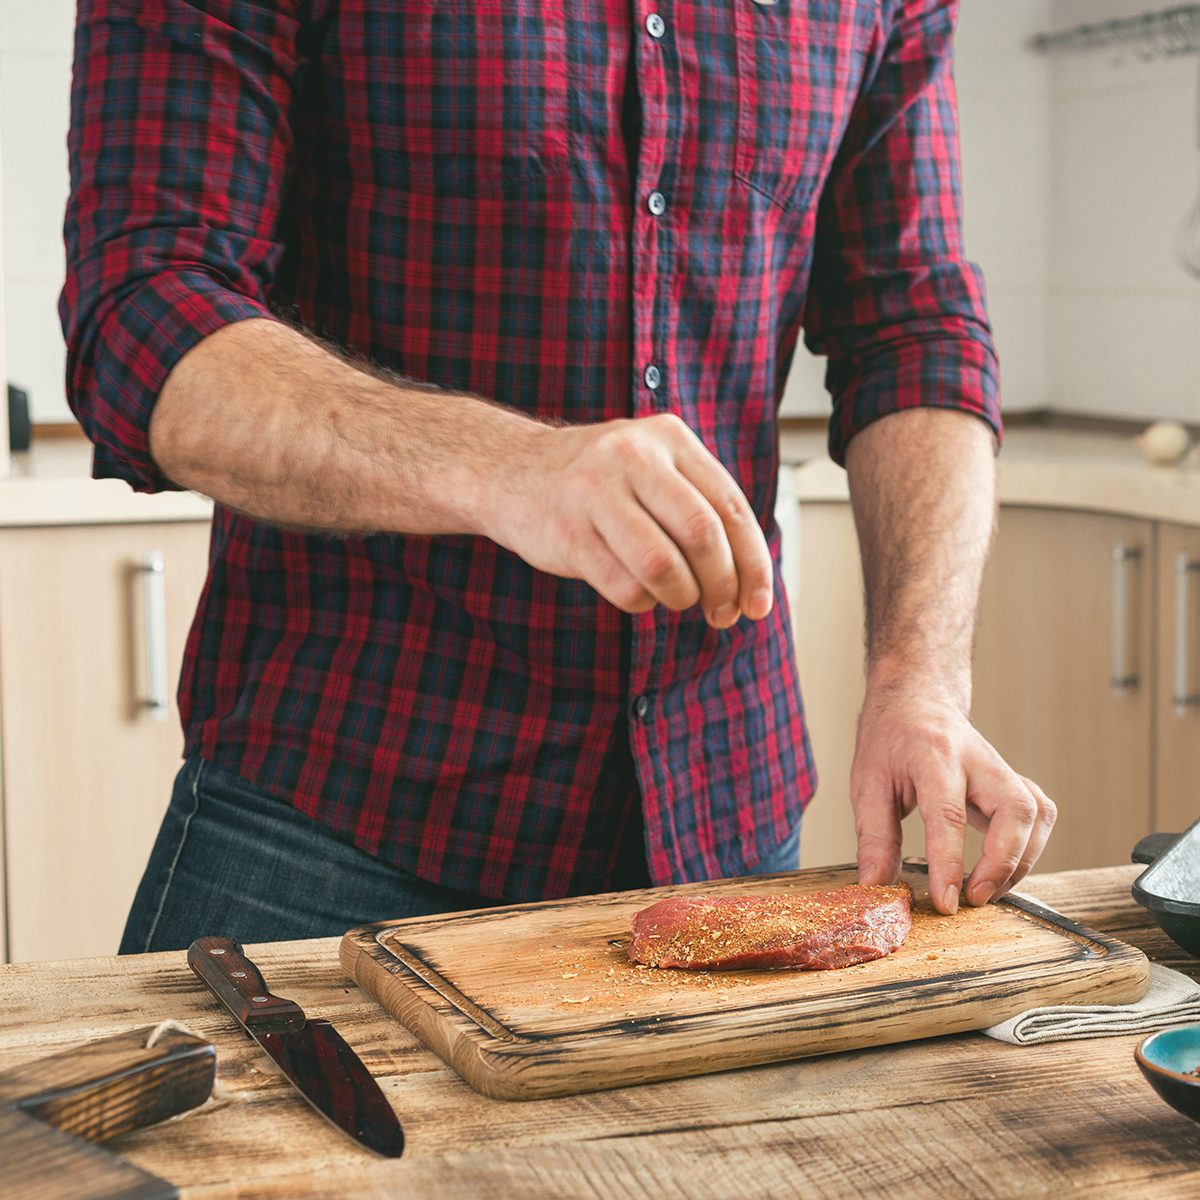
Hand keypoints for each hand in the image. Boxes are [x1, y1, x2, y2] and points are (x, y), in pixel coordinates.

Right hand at [481, 414, 773, 626]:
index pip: (731, 507)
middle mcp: (634, 456)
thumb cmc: (599, 482)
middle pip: (703, 535)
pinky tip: (636, 589)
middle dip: (722, 586)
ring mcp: (596, 492)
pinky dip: (642, 602)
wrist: (509, 470)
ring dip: (681, 597)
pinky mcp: (568, 534)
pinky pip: (625, 587)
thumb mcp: (653, 468)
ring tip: (676, 599)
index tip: (758, 603)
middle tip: (722, 613)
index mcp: (669, 438)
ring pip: (664, 567)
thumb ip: (700, 506)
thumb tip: (751, 582)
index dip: (753, 563)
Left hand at [850, 684, 1056, 914]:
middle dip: (1003, 862)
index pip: (948, 813)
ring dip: (1022, 860)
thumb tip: (876, 885)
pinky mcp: (1013, 780)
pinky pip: (1039, 814)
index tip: (947, 901)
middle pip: (1014, 808)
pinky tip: (1003, 868)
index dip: (949, 862)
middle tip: (974, 897)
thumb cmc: (890, 739)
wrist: (916, 701)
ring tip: (988, 890)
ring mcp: (1000, 768)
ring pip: (1036, 812)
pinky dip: (1030, 847)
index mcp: (932, 755)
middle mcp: (975, 758)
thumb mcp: (867, 783)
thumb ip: (874, 836)